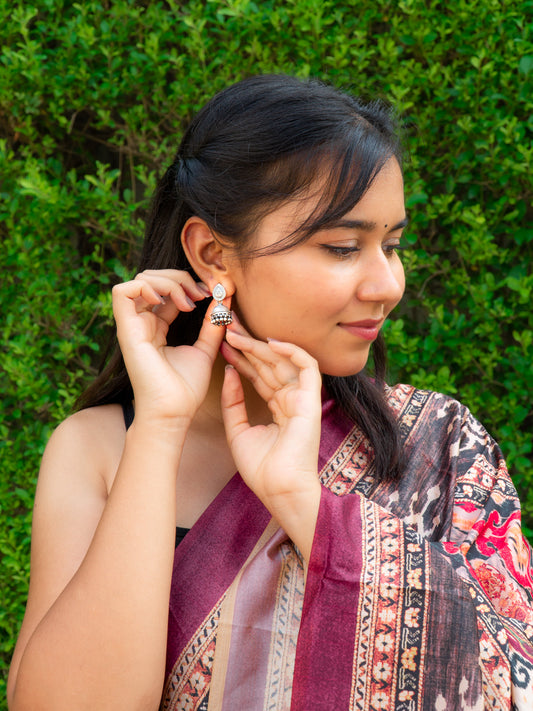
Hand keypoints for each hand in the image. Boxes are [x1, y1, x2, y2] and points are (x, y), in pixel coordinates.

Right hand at [112, 270, 223, 424]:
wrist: (173, 413)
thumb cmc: (186, 389)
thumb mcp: (206, 348)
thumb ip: (213, 323)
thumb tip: (224, 297)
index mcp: (157, 327)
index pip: (166, 290)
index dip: (189, 283)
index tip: (213, 292)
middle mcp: (142, 323)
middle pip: (152, 279)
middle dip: (179, 278)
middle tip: (202, 293)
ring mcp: (132, 326)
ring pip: (139, 280)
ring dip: (168, 281)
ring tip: (189, 301)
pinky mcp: (126, 330)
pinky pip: (122, 292)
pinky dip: (145, 287)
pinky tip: (167, 302)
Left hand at [220, 323, 321, 558]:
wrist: (279, 489)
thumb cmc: (261, 468)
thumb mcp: (238, 430)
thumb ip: (233, 402)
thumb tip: (229, 371)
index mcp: (277, 407)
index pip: (259, 374)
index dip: (240, 357)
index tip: (221, 343)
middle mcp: (290, 399)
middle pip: (269, 364)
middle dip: (247, 344)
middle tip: (226, 327)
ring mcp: (302, 398)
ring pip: (282, 361)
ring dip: (259, 345)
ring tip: (236, 332)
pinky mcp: (311, 399)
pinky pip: (307, 366)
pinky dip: (291, 351)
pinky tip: (269, 342)